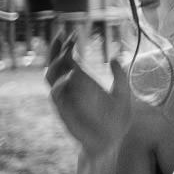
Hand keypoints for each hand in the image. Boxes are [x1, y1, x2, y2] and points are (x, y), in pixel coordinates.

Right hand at [45, 32, 132, 159]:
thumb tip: (114, 57)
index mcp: (83, 82)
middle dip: (56, 49)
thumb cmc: (117, 119)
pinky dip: (61, 84)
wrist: (112, 142)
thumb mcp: (123, 93)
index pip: (67, 60)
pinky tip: (71, 75)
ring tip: (68, 51)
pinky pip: (56, 95)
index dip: (64, 46)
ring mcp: (66, 98)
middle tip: (64, 34)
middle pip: (54, 64)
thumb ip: (119, 76)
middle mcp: (71, 88)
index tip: (70, 32)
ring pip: (50, 77)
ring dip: (56, 63)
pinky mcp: (65, 110)